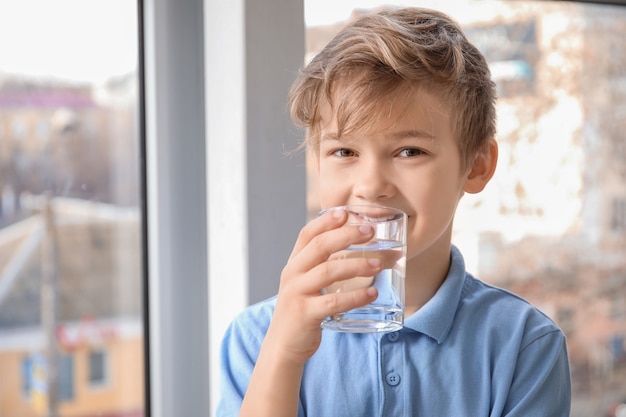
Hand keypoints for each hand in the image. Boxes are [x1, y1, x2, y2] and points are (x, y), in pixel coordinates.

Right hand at [266, 208, 381, 363]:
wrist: (283, 345)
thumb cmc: (303, 310)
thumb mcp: (306, 283)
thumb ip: (324, 265)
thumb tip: (362, 249)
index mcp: (294, 264)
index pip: (307, 234)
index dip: (326, 221)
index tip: (346, 212)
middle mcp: (292, 274)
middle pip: (319, 247)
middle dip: (346, 236)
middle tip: (371, 232)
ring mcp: (297, 294)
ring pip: (328, 272)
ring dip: (356, 265)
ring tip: (379, 263)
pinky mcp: (305, 314)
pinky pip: (333, 303)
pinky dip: (355, 297)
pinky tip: (372, 293)